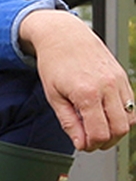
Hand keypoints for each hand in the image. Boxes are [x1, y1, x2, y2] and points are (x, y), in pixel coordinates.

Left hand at [20, 8, 132, 150]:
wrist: (64, 35)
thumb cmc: (54, 63)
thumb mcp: (53, 95)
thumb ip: (68, 122)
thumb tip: (80, 143)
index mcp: (86, 93)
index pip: (99, 133)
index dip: (91, 145)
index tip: (82, 145)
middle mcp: (107, 87)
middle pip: (119, 129)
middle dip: (106, 142)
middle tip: (92, 141)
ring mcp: (119, 82)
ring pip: (131, 119)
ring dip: (117, 131)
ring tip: (100, 130)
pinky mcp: (124, 77)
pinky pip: (133, 105)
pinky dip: (123, 116)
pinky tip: (107, 116)